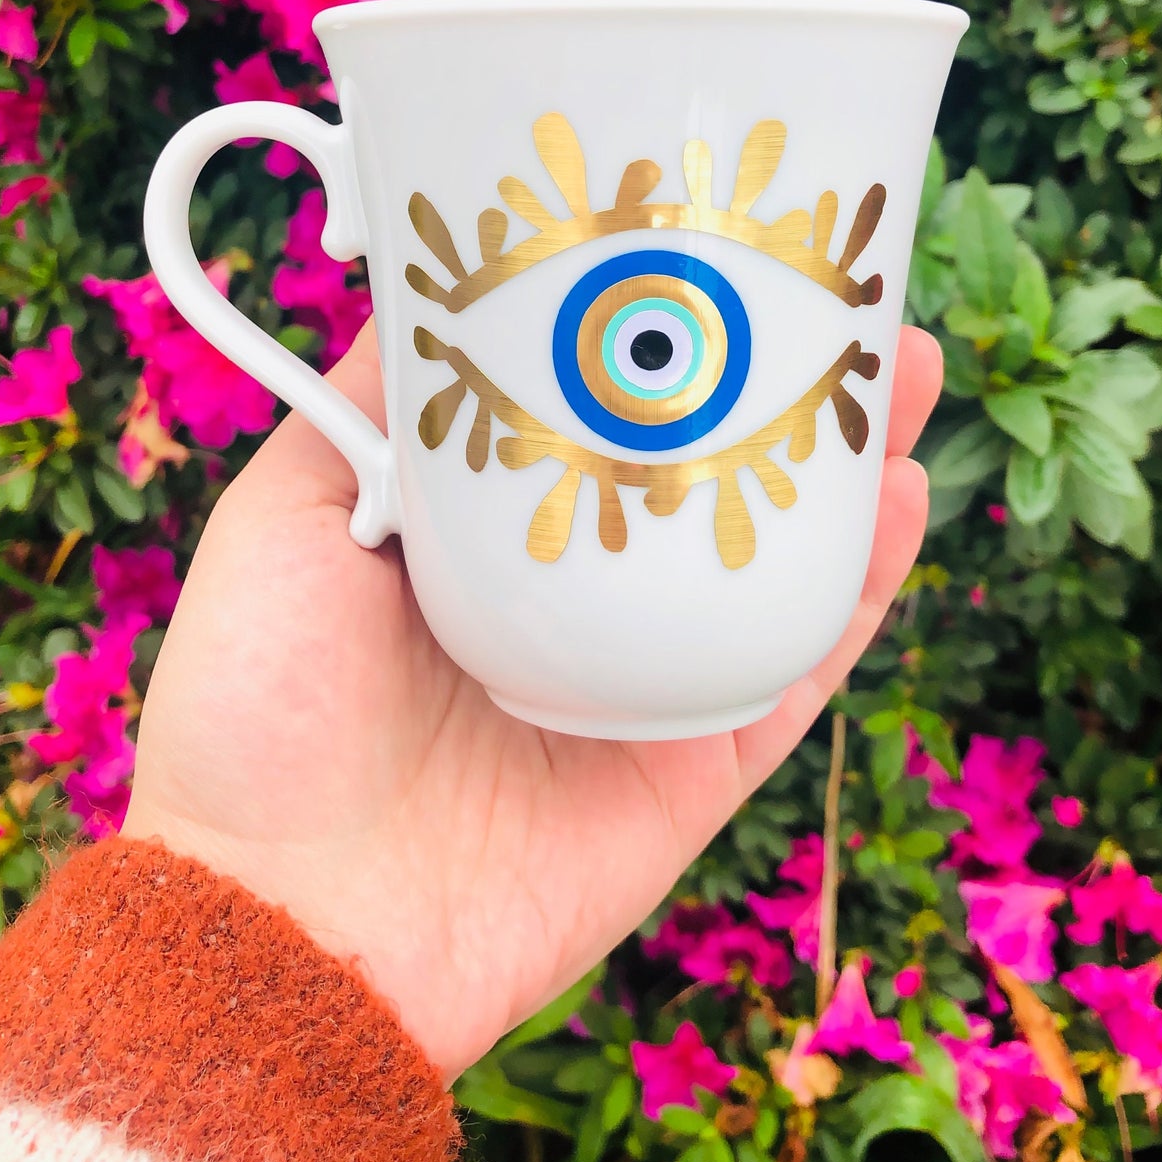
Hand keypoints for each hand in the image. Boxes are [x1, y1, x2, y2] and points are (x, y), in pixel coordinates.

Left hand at [123, 320, 941, 1079]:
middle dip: (783, 387)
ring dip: (850, 471)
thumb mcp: (290, 509)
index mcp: (486, 537)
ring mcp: (641, 683)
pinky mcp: (691, 769)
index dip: (662, 335)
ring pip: (770, 561)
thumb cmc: (257, 703)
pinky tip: (894, 504)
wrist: (273, 918)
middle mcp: (575, 600)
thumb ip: (375, 407)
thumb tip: (437, 282)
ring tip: (903, 374)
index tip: (715, 244)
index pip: (597, 413)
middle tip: (846, 299)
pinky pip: (792, 672)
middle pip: (706, 474)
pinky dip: (856, 594)